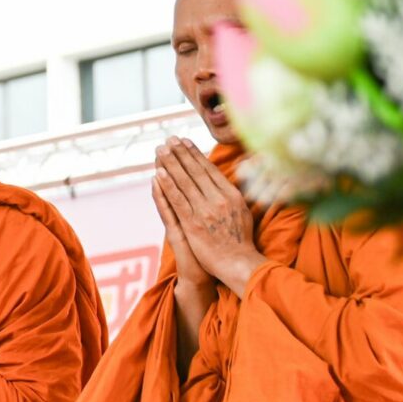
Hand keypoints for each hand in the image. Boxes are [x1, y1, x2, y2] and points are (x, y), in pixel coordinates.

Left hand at [152, 139, 266, 296]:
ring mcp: (204, 211)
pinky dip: (167, 186)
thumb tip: (232, 180)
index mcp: (231, 194)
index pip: (209, 169)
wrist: (238, 263)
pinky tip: (158, 174)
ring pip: (184, 182)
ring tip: (160, 149)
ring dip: (171, 164)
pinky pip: (177, 201)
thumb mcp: (244, 212)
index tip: (185, 141)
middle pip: (195, 171)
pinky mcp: (192, 224)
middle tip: (169, 139)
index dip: (195, 154)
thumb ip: (235, 195)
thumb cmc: (241, 240)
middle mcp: (218, 199)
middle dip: (181, 153)